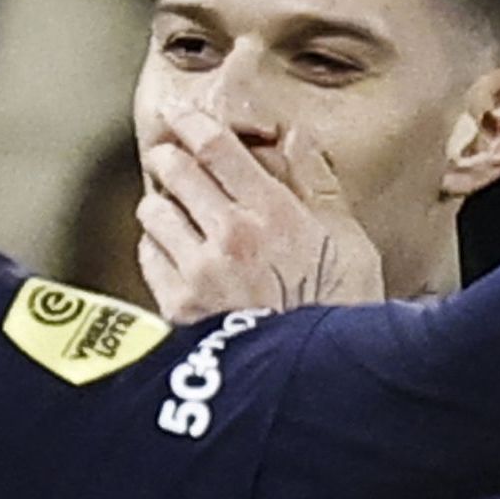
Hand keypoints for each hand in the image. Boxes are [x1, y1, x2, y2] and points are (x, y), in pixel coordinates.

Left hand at [137, 118, 384, 317]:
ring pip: (154, 210)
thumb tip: (295, 137)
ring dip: (164, 206)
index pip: (215, 146)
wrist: (321, 382)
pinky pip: (149, 256)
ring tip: (181, 216)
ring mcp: (201, 272)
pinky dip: (159, 250)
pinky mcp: (180, 306)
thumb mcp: (350, 244)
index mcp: (275, 215)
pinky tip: (180, 257)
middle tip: (172, 158)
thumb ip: (319, 185)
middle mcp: (232, 237)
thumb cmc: (343, 312)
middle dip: (170, 157)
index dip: (192, 122)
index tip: (181, 116)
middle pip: (174, 169)